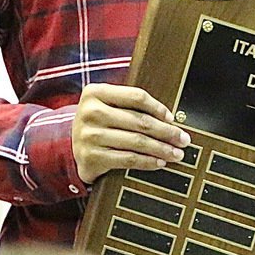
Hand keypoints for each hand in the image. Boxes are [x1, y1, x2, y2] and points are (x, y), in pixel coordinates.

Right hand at [71, 83, 189, 184]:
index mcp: (96, 92)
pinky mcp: (91, 157)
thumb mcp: (108, 105)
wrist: (71, 146)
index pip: (136, 97)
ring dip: (162, 149)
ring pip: (136, 142)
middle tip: (184, 139)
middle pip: (140, 121)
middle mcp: (90, 112)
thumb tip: (171, 119)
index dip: (159, 108)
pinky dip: (147, 162)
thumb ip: (132, 104)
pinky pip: (127, 159)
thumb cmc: (99, 123)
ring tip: (177, 153)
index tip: (172, 118)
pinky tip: (160, 162)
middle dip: (167, 132)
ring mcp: (89, 135)